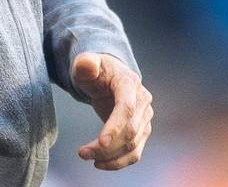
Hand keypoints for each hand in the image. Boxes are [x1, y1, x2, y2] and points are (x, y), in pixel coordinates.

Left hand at [72, 52, 152, 169]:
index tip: (101, 142)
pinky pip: (135, 152)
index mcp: (130, 83)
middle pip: (130, 131)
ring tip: (86, 156)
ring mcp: (145, 117)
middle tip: (82, 153)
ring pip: (132, 145)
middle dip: (106, 146)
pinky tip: (100, 163)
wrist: (109, 76)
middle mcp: (143, 101)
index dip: (115, 126)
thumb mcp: (87, 63)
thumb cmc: (96, 70)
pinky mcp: (142, 131)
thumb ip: (85, 63)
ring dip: (110, 157)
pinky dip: (119, 162)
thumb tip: (86, 64)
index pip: (126, 108)